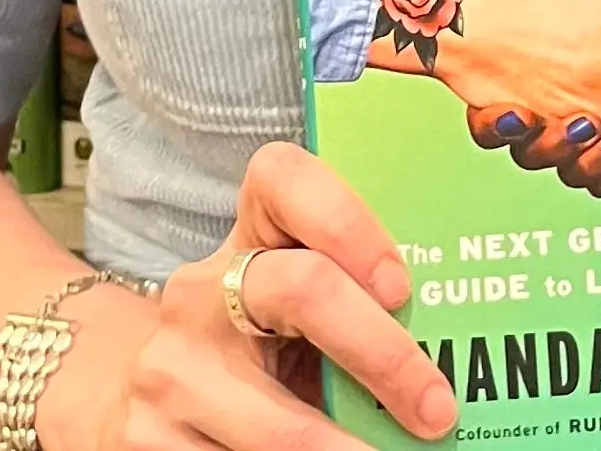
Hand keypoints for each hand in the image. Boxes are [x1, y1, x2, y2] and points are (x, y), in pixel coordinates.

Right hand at [42, 142, 449, 450]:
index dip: (347, 220)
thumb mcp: (296, 306)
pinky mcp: (148, 440)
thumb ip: (355, 301)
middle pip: (303, 289)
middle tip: (438, 408)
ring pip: (273, 420)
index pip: (283, 176)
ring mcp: (170, 367)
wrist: (141, 392)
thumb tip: (458, 341)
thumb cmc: (260, 342)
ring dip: (343, 450)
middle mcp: (202, 290)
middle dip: (384, 354)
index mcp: (248, 235)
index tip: (401, 284)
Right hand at [390, 0, 600, 190]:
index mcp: (578, 46)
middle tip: (555, 123)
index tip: (508, 110)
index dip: (496, 117)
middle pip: (543, 143)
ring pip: (583, 164)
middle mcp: (594, 86)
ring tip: (600, 131)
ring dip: (587, 159)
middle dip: (543, 144)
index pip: (515, 95)